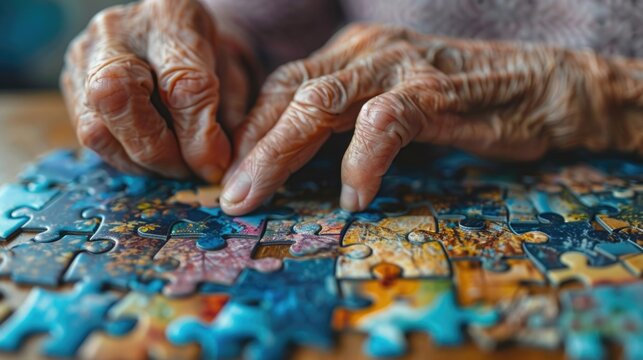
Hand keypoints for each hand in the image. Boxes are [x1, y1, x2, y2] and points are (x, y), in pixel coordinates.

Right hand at [61, 0, 253, 181]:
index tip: (215, 165)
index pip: (181, 84)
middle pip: (119, 99)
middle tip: (189, 172)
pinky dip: (125, 159)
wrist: (175, 37)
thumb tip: (213, 166)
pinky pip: (90, 137)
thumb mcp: (232, 74)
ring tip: (173, 169)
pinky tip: (152, 161)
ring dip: (140, 162)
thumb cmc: (208, 55)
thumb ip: (228, 113)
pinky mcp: (71, 84)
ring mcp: (84, 56)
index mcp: (169, 18)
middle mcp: (116, 31)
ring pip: (96, 127)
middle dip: (160, 152)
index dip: (200, 136)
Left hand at [221, 23, 642, 214]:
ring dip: (280, 154)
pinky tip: (353, 195)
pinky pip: (385, 123)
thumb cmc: (462, 103)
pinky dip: (362, 161)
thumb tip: (293, 165)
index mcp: (351, 53)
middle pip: (289, 93)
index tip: (227, 174)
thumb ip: (348, 122)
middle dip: (250, 148)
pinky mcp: (437, 90)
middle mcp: (367, 51)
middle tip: (228, 197)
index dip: (249, 131)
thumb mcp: (392, 103)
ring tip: (256, 198)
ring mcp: (400, 66)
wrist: (544, 86)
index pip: (281, 85)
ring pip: (321, 103)